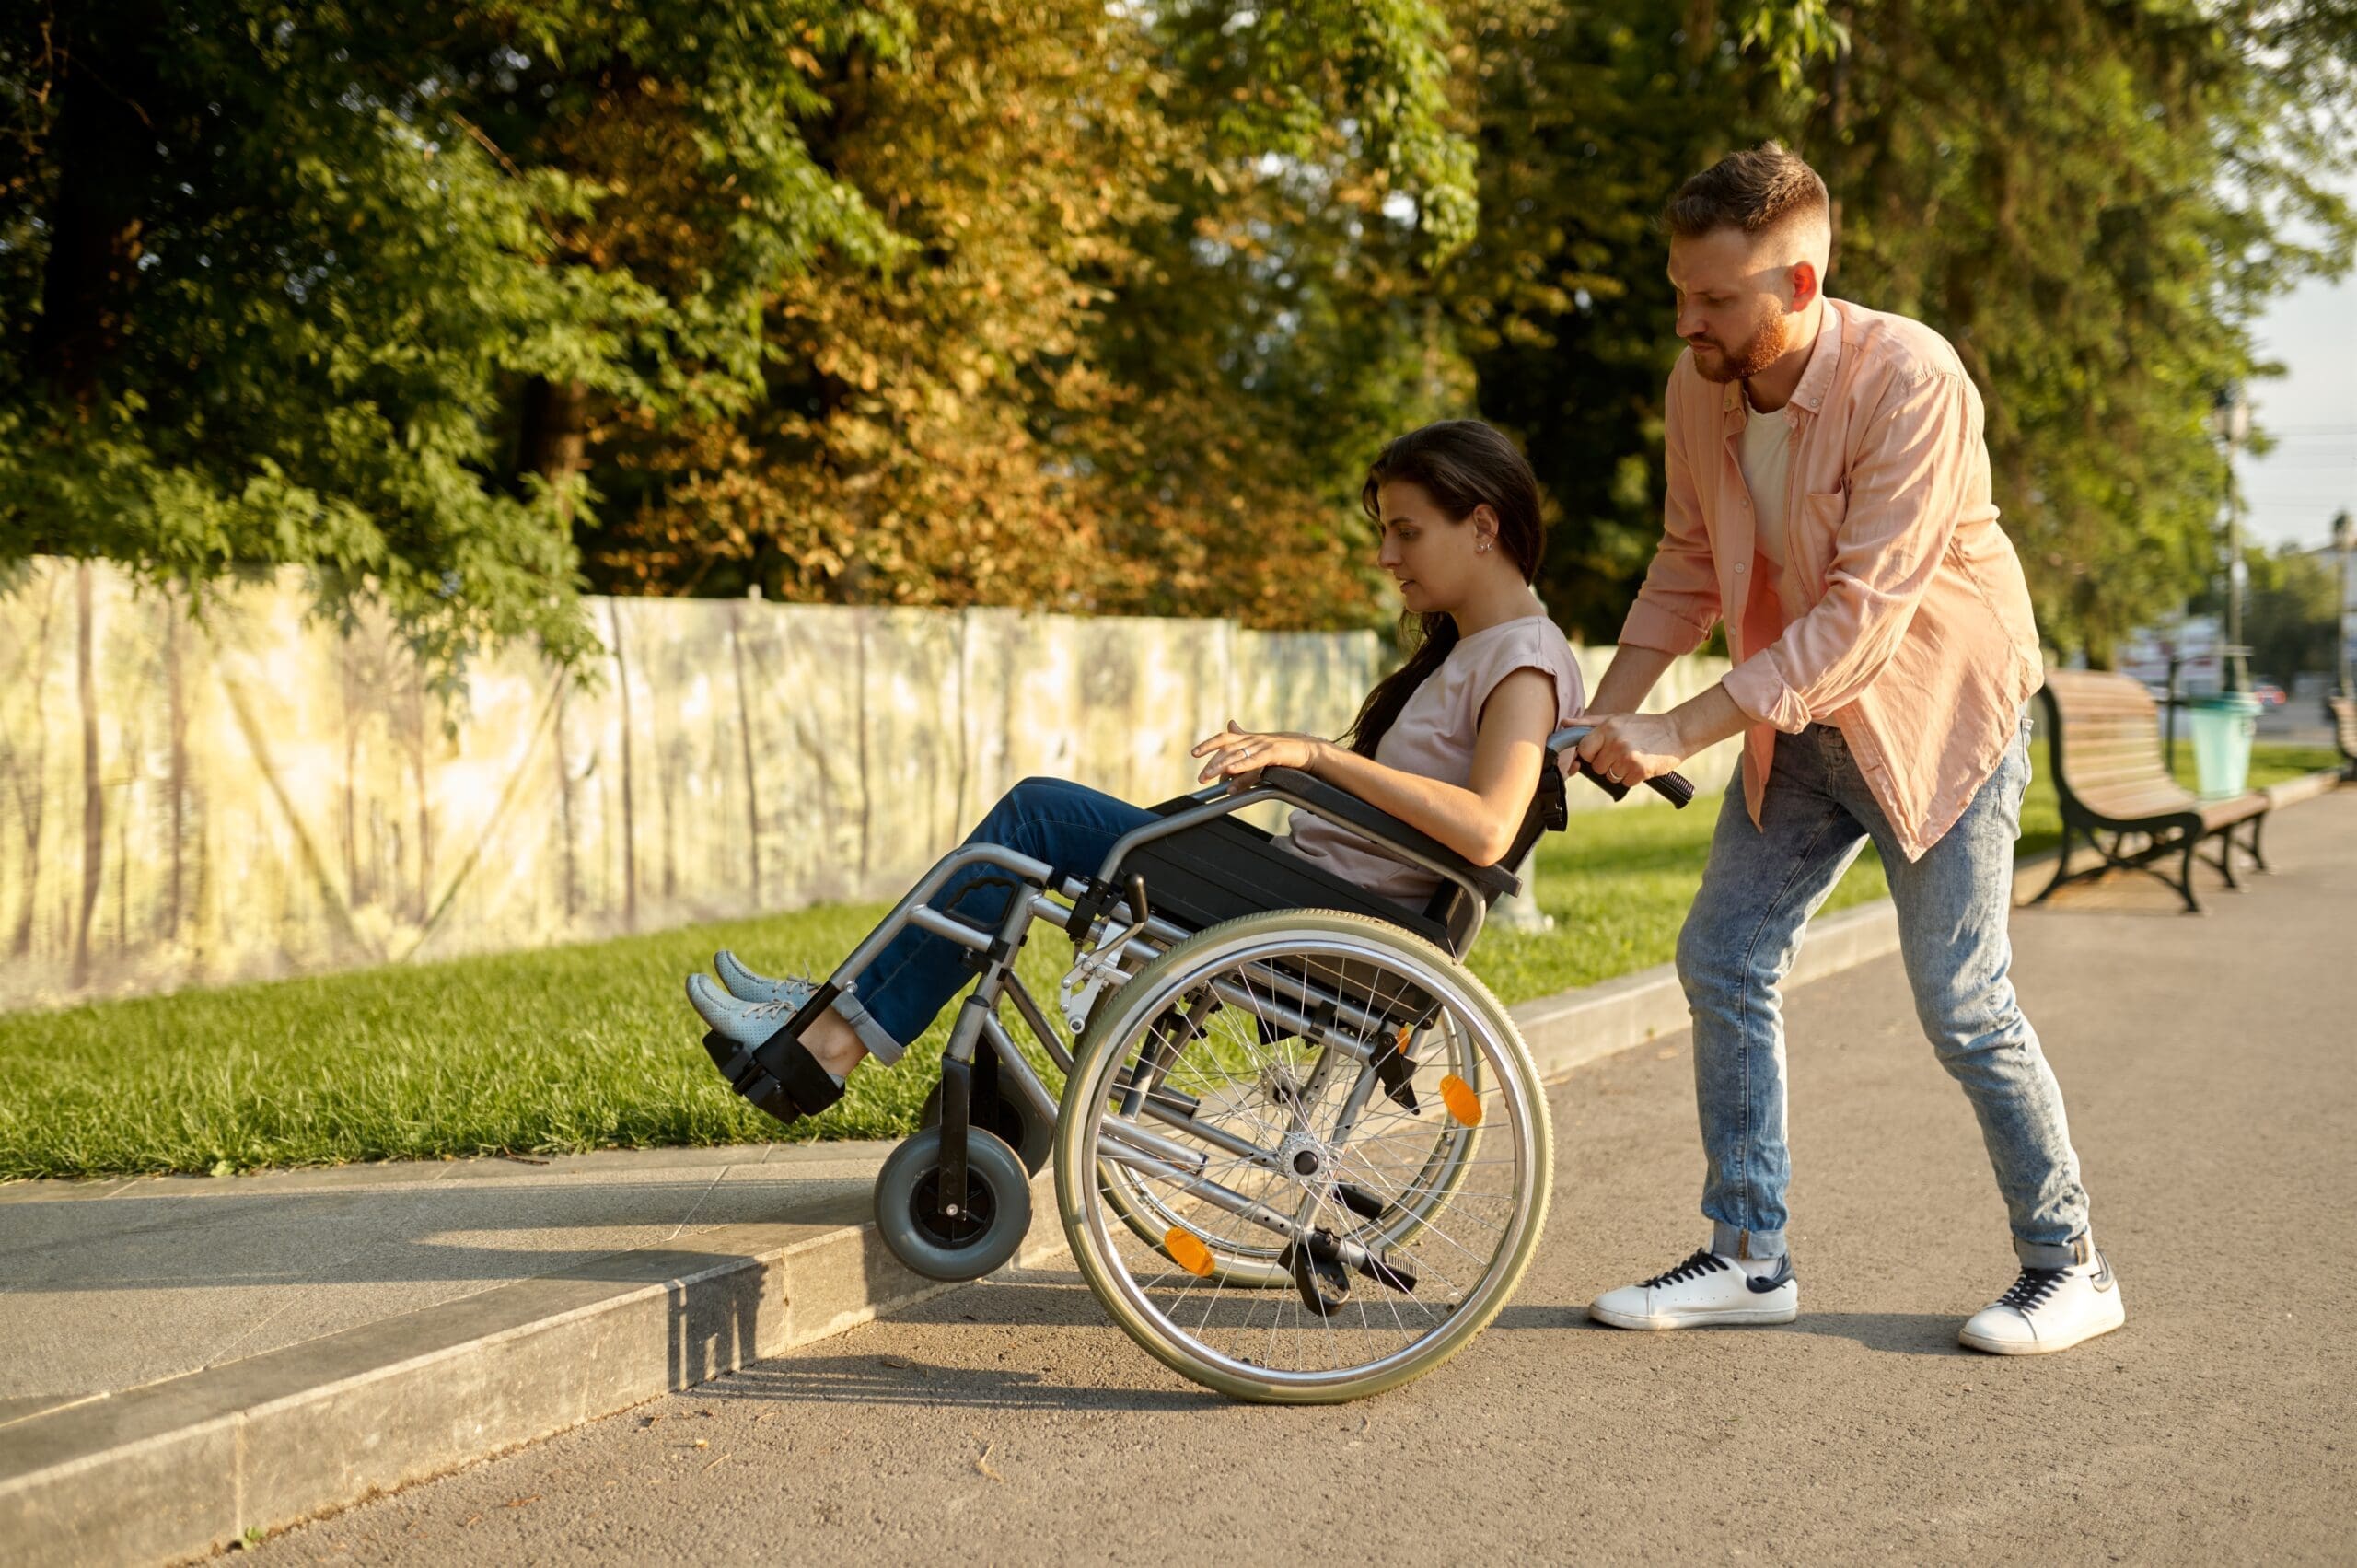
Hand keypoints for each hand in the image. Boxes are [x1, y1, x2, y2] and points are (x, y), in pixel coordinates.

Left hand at [1191, 719, 1325, 790]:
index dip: (1208, 744)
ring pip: (1237, 756)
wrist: (1308, 749)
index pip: (1223, 739)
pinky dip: (1242, 766)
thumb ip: (1244, 735)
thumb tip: (1230, 723)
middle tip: (1202, 778)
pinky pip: (1254, 761)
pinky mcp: (1274, 753)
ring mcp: (1263, 745)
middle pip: (1227, 749)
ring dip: (1221, 768)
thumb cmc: (1284, 748)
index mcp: (1248, 737)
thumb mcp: (1260, 741)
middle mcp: (1253, 739)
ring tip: (1209, 778)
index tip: (1194, 753)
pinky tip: (1231, 772)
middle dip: (1212, 764)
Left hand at [1574, 711, 1687, 786]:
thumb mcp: (1616, 718)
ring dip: (1620, 772)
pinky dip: (1632, 778)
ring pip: (1610, 776)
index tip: (1602, 751)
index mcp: (1607, 728)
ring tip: (1633, 757)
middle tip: (1623, 753)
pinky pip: (1625, 783)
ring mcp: (1627, 756)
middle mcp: (1615, 741)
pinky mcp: (1639, 769)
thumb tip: (1564, 723)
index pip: (1583, 750)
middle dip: (1607, 763)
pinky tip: (1641, 765)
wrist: (1676, 732)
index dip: (1591, 754)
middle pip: (1596, 766)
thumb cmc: (1644, 726)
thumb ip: (1588, 723)